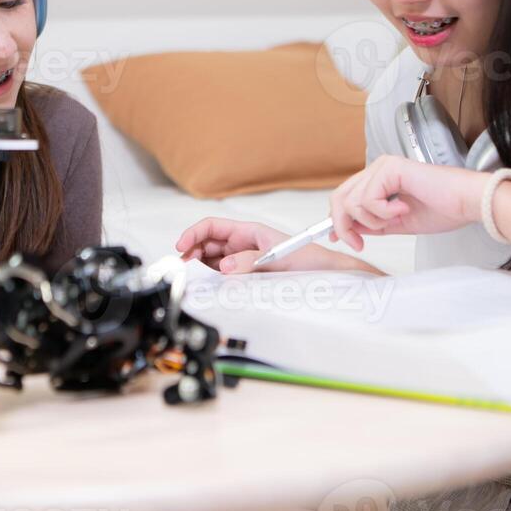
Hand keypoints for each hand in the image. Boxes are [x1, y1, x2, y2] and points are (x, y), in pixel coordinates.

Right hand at [175, 218, 377, 274]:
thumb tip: (224, 265)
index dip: (194, 233)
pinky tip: (208, 285)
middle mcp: (243, 243)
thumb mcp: (278, 257)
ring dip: (200, 266)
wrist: (328, 277)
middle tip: (183, 266)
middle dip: (192, 251)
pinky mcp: (247, 275)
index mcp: (249, 231)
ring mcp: (244, 260)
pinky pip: (223, 274)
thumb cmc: (308, 260)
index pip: (213, 226)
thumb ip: (250, 261)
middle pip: (208, 243)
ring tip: (192, 277)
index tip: (182, 246)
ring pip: (212, 259)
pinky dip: (212, 278)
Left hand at [329, 155, 490, 251]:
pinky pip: (368, 199)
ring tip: (396, 219)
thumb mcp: (398, 223)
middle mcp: (379, 168)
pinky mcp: (390, 168)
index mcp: (380, 179)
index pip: (346, 197)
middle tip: (358, 242)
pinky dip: (383, 213)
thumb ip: (373, 224)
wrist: (468, 203)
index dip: (337, 219)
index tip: (338, 239)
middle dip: (344, 225)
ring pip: (352, 202)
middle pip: (340, 197)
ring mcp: (383, 166)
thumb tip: (348, 229)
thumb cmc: (444, 209)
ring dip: (372, 220)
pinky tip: (404, 209)